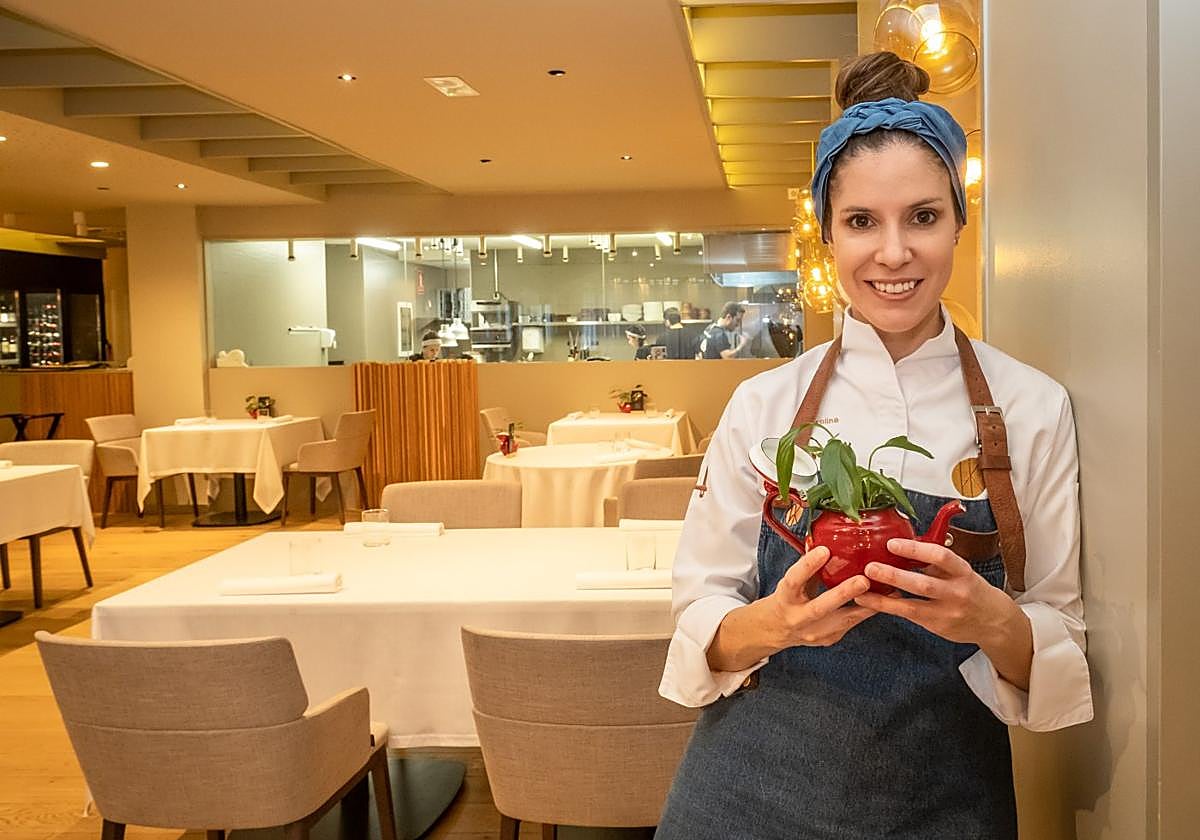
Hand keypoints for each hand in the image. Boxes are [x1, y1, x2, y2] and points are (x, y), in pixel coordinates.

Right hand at [767, 546, 875, 648]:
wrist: (779, 630)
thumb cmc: (790, 599)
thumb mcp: (792, 581)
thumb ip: (808, 566)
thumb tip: (825, 539)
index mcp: (785, 597)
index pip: (794, 580)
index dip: (808, 566)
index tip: (824, 550)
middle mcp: (797, 617)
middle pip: (820, 607)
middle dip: (843, 594)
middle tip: (863, 580)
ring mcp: (814, 632)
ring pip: (843, 621)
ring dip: (866, 605)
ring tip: (887, 591)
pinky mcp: (829, 638)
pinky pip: (851, 624)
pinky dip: (867, 611)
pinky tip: (883, 600)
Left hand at [854, 538, 1018, 646]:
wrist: (993, 621)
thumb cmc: (971, 589)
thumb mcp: (960, 570)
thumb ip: (936, 560)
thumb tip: (905, 543)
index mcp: (963, 572)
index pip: (941, 557)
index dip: (916, 550)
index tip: (893, 543)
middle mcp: (957, 593)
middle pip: (924, 584)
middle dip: (895, 575)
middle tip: (870, 567)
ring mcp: (947, 612)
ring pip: (912, 606)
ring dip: (884, 598)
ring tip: (861, 588)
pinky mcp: (936, 626)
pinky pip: (908, 615)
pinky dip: (886, 607)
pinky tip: (868, 601)